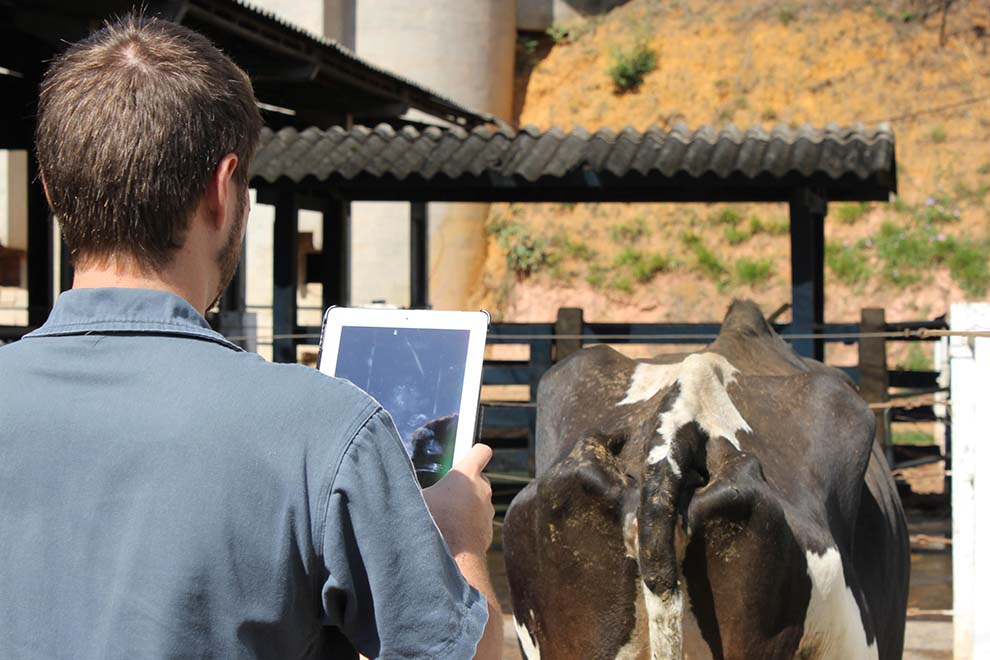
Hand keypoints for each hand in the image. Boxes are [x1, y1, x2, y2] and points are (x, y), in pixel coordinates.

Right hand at [422, 443, 494, 557]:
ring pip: (478, 503)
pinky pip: (477, 523)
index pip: (481, 452)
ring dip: (466, 507)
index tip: (466, 458)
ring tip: (445, 519)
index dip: (474, 454)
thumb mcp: (416, 499)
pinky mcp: (488, 532)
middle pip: (479, 479)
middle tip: (446, 495)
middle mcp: (482, 490)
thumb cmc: (434, 524)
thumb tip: (404, 485)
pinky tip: (451, 536)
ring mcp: (487, 512)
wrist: (453, 560)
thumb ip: (419, 488)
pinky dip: (468, 526)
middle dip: (464, 486)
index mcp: (466, 475)